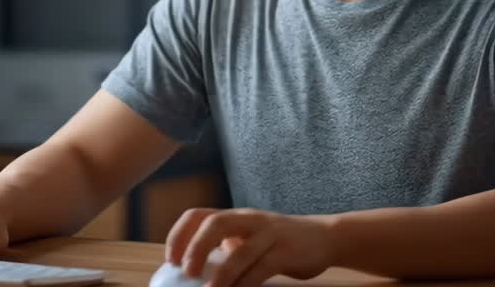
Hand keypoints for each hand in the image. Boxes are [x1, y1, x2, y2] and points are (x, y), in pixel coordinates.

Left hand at [165, 208, 333, 286]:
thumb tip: (192, 270)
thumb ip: (225, 248)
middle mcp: (250, 219)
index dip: (180, 234)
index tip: (170, 259)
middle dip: (196, 247)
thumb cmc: (278, 242)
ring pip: (241, 250)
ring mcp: (270, 233)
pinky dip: (247, 283)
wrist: (324, 237)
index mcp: (235, 216)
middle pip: (216, 222)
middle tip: (187, 272)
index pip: (198, 214)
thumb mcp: (248, 239)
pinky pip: (263, 267)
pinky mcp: (287, 251)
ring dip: (222, 274)